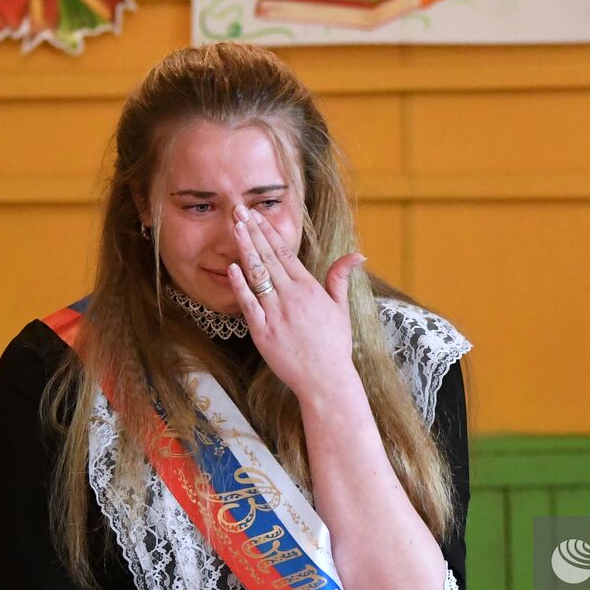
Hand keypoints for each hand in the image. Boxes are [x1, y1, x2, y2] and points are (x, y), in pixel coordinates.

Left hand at [226, 203, 365, 397]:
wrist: (325, 379)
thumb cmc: (335, 345)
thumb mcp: (341, 308)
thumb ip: (341, 278)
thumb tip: (357, 255)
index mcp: (310, 289)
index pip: (286, 253)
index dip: (270, 232)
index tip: (257, 216)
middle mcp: (292, 297)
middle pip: (269, 258)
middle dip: (252, 232)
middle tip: (238, 210)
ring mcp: (276, 313)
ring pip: (257, 275)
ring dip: (245, 249)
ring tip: (234, 228)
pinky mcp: (263, 331)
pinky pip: (249, 304)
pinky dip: (240, 285)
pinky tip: (232, 267)